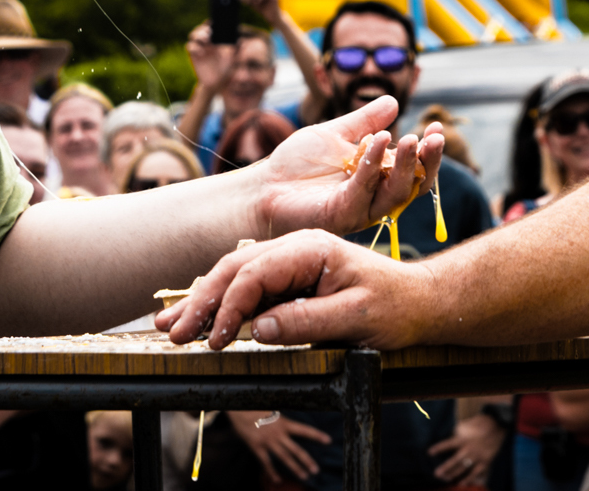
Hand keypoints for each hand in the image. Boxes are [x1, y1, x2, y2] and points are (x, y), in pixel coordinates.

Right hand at [158, 227, 423, 350]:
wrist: (420, 302)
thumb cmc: (396, 307)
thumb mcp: (356, 318)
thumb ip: (307, 321)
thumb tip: (259, 329)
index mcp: (311, 249)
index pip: (255, 272)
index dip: (230, 307)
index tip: (217, 341)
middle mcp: (295, 249)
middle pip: (234, 268)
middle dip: (200, 301)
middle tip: (172, 334)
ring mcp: (290, 263)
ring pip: (234, 276)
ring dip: (201, 302)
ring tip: (169, 325)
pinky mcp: (289, 281)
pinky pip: (248, 289)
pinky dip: (220, 306)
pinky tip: (198, 319)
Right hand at [185, 24, 230, 93]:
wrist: (218, 82)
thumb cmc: (226, 67)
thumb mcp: (233, 58)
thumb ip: (236, 49)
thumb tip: (241, 41)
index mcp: (214, 38)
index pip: (210, 26)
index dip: (210, 23)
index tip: (213, 22)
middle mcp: (206, 41)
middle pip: (200, 29)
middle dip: (203, 28)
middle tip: (210, 32)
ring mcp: (199, 47)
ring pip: (193, 36)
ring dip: (198, 35)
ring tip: (206, 38)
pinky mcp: (194, 55)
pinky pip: (190, 47)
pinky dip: (194, 47)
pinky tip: (201, 51)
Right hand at [229, 407, 333, 480]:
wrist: (239, 409)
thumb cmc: (255, 407)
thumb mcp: (272, 411)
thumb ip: (280, 420)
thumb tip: (288, 425)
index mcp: (284, 422)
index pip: (304, 430)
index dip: (316, 435)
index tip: (328, 440)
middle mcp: (278, 433)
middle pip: (296, 449)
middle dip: (307, 460)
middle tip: (316, 470)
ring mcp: (268, 442)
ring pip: (285, 457)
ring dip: (295, 468)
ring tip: (304, 476)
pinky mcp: (257, 447)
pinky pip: (266, 462)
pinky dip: (271, 472)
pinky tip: (277, 480)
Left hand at [246, 95, 443, 244]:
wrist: (264, 186)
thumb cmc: (297, 165)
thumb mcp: (335, 134)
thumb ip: (363, 121)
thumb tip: (393, 101)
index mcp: (377, 179)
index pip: (413, 168)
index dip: (428, 151)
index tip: (437, 126)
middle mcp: (374, 197)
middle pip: (413, 185)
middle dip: (427, 161)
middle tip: (435, 136)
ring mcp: (359, 209)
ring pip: (394, 193)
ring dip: (407, 165)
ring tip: (413, 138)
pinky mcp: (340, 214)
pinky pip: (363, 191)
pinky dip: (373, 166)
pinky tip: (377, 141)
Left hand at [428, 409, 506, 483]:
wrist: (497, 424)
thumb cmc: (480, 423)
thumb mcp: (466, 424)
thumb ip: (458, 431)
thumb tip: (451, 436)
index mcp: (463, 438)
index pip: (448, 444)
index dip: (439, 448)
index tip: (429, 452)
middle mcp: (469, 449)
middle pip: (455, 461)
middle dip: (445, 468)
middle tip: (437, 474)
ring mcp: (478, 456)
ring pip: (464, 468)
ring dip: (455, 474)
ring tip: (447, 479)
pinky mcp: (486, 461)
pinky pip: (477, 472)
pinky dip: (471, 478)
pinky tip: (464, 483)